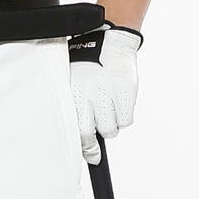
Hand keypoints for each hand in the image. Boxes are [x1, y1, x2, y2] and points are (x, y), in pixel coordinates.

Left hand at [68, 25, 142, 165]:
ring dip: (110, 126)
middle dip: (93, 143)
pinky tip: (119, 104)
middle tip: (96, 140)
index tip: (90, 156)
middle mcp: (88, 93)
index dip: (82, 146)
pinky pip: (125, 121)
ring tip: (108, 110)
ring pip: (110, 129)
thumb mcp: (73, 83)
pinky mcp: (125, 91)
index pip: (73, 129)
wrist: (109, 43)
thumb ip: (76, 111)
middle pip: (89, 133)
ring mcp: (107, 92)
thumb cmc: (87, 67)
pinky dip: (123, 117)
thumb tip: (86, 147)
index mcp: (72, 92)